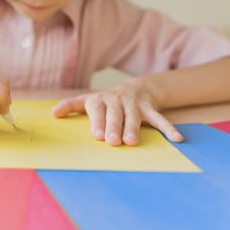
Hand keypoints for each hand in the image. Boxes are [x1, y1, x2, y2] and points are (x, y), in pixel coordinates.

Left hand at [51, 78, 182, 145]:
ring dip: (134, 128)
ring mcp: (134, 104)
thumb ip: (71, 106)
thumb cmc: (106, 101)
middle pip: (115, 113)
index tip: (96, 135)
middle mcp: (117, 100)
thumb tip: (52, 113)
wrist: (136, 87)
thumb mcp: (88, 101)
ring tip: (132, 143)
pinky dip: (168, 128)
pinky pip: (160, 118)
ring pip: (134, 116)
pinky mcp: (150, 108)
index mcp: (99, 99)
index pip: (96, 109)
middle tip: (112, 142)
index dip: (97, 121)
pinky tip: (177, 139)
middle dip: (114, 127)